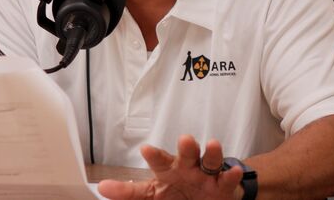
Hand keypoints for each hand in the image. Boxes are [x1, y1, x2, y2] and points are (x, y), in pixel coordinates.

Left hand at [97, 135, 242, 199]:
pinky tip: (232, 171)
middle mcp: (188, 167)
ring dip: (211, 152)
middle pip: (187, 154)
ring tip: (212, 144)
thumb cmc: (174, 192)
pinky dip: (230, 174)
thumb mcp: (151, 194)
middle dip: (187, 146)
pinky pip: (226, 179)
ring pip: (209, 161)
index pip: (159, 160)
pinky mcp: (222, 186)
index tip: (146, 149)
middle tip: (185, 139)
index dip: (154, 155)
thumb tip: (101, 188)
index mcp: (168, 169)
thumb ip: (128, 192)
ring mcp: (206, 175)